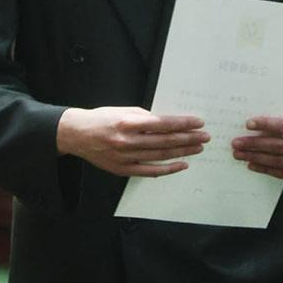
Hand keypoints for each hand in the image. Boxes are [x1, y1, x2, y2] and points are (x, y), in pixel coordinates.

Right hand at [56, 106, 207, 177]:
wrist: (77, 135)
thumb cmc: (102, 119)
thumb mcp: (123, 111)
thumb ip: (145, 117)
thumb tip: (167, 123)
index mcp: (128, 123)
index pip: (163, 124)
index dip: (182, 124)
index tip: (198, 122)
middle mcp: (128, 141)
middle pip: (165, 141)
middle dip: (188, 138)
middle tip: (205, 136)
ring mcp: (126, 157)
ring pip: (161, 156)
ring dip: (182, 152)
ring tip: (198, 148)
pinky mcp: (124, 169)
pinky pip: (150, 171)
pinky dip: (168, 169)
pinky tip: (182, 164)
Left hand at [231, 113, 282, 185]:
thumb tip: (257, 120)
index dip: (266, 124)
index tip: (248, 123)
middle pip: (280, 146)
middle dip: (255, 144)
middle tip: (236, 142)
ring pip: (280, 162)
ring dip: (256, 158)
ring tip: (239, 154)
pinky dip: (266, 169)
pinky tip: (252, 164)